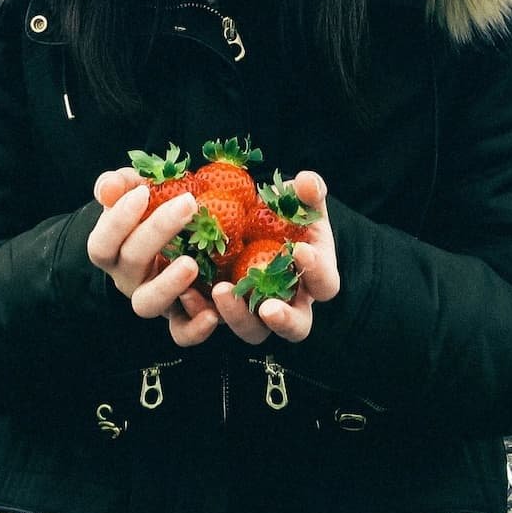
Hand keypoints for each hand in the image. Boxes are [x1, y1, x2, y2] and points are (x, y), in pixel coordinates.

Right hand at [86, 169, 220, 346]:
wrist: (172, 239)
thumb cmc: (149, 210)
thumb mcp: (133, 190)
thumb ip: (118, 185)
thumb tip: (109, 188)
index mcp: (111, 251)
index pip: (102, 243)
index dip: (118, 220)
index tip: (144, 193)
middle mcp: (127, 278)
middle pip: (132, 262)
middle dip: (158, 232)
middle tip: (188, 203)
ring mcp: (153, 299)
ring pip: (148, 304)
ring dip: (168, 285)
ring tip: (192, 263)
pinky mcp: (180, 317)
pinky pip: (181, 332)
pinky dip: (195, 328)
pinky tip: (213, 312)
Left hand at [211, 171, 339, 344]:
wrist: (251, 226)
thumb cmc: (284, 215)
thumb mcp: (299, 201)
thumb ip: (307, 191)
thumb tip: (306, 181)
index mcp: (314, 277)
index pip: (324, 284)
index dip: (316, 271)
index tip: (301, 250)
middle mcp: (289, 304)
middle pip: (295, 327)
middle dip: (283, 320)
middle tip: (268, 307)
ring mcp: (254, 312)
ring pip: (252, 331)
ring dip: (237, 316)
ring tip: (220, 291)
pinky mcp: (221, 311)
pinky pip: (210, 324)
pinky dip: (198, 314)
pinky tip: (187, 293)